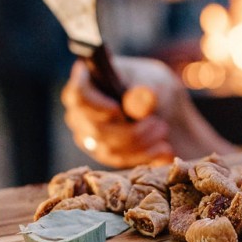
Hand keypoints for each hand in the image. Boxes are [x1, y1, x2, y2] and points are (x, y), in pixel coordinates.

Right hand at [62, 56, 179, 167]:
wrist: (160, 109)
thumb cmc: (150, 87)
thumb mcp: (154, 81)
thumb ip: (146, 90)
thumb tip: (136, 103)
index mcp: (86, 83)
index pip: (77, 95)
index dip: (95, 105)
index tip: (117, 108)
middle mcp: (79, 112)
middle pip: (97, 129)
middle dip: (132, 130)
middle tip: (158, 124)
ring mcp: (87, 136)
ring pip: (110, 148)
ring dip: (142, 142)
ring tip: (163, 130)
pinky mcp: (102, 153)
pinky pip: (120, 160)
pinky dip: (144, 155)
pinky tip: (164, 148)